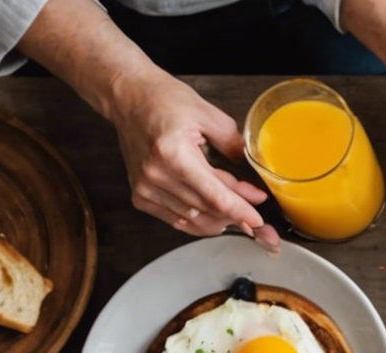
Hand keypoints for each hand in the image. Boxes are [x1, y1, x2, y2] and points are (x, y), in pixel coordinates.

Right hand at [103, 75, 277, 247]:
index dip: (240, 211)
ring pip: (194, 219)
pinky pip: (176, 221)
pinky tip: (214, 216)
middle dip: (236, 212)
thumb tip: (253, 168)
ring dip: (219, 219)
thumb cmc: (164, 101)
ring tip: (236, 211)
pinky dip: (199, 221)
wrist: (128, 98)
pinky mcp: (140, 196)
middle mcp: (155, 175)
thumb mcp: (207, 114)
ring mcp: (144, 188)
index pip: (214, 195)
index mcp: (172, 154)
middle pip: (207, 208)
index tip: (258, 220)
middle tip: (255, 208)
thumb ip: (233, 143)